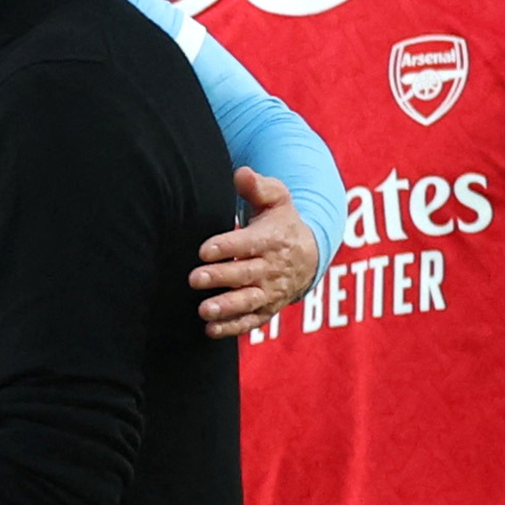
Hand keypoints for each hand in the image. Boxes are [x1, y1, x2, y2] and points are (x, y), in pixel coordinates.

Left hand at [188, 167, 318, 337]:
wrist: (309, 253)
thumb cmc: (282, 221)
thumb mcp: (277, 198)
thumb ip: (258, 186)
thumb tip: (241, 173)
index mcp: (273, 239)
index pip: (249, 243)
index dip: (227, 246)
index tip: (204, 250)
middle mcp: (273, 267)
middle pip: (246, 273)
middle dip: (221, 277)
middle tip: (195, 279)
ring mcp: (271, 291)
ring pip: (249, 301)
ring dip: (226, 307)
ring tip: (204, 310)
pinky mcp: (268, 308)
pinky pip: (252, 321)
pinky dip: (233, 328)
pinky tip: (211, 330)